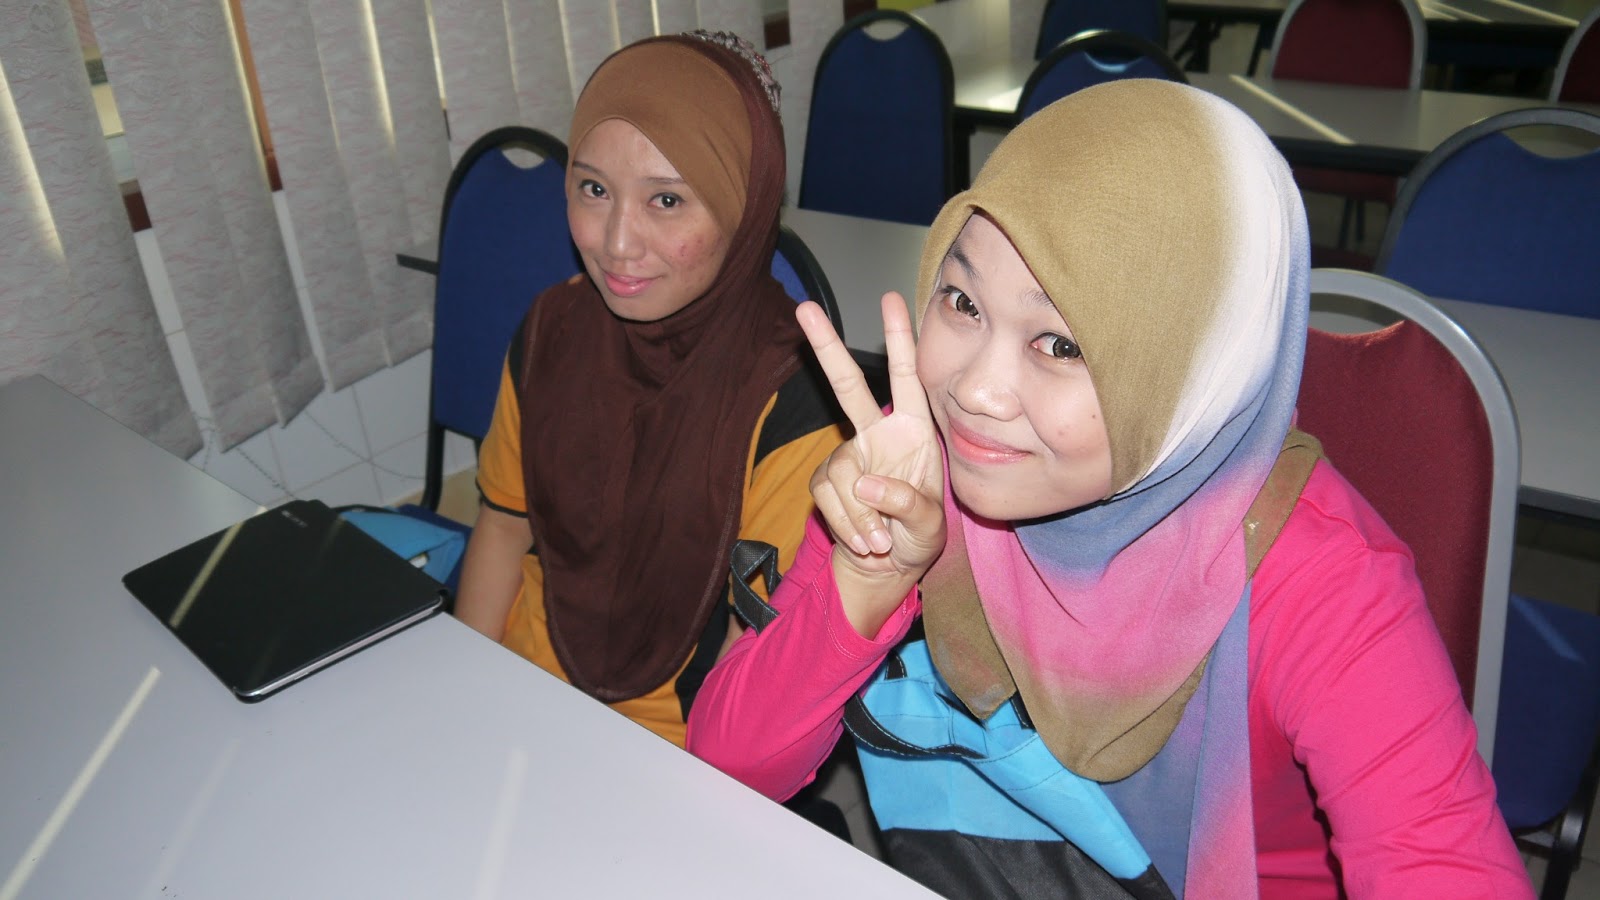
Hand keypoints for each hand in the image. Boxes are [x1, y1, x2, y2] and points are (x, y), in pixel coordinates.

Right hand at [797, 295, 944, 635]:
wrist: (886, 567)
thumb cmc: (919, 538)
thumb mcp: (929, 525)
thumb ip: (907, 502)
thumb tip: (866, 485)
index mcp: (914, 433)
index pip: (906, 380)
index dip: (899, 340)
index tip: (891, 299)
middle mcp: (877, 435)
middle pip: (847, 387)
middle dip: (826, 347)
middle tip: (804, 308)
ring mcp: (848, 457)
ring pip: (841, 474)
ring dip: (859, 515)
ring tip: (880, 541)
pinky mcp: (826, 482)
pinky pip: (828, 497)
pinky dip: (847, 524)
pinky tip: (865, 541)